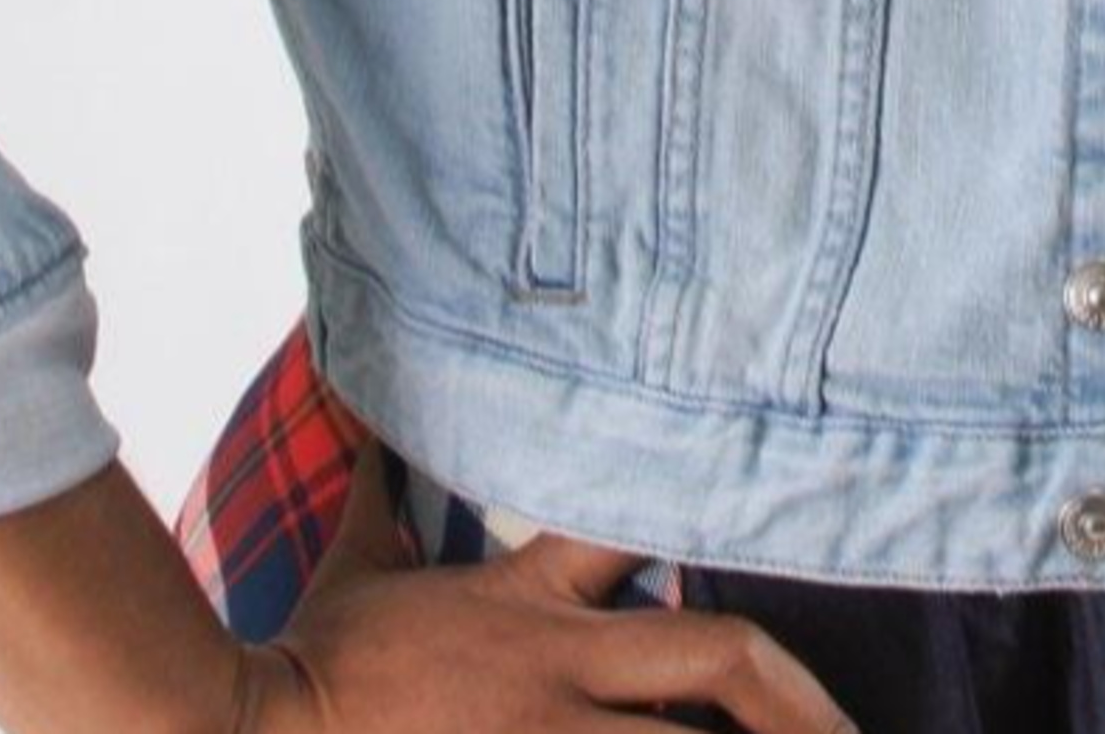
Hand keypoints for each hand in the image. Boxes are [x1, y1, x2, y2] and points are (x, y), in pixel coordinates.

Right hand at [226, 432, 857, 733]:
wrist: (254, 731)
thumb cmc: (309, 657)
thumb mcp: (354, 562)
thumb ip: (377, 490)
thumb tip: (356, 402)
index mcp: (530, 596)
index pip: (643, 530)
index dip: (718, 522)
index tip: (786, 529)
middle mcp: (563, 666)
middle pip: (719, 653)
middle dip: (794, 694)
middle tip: (849, 731)